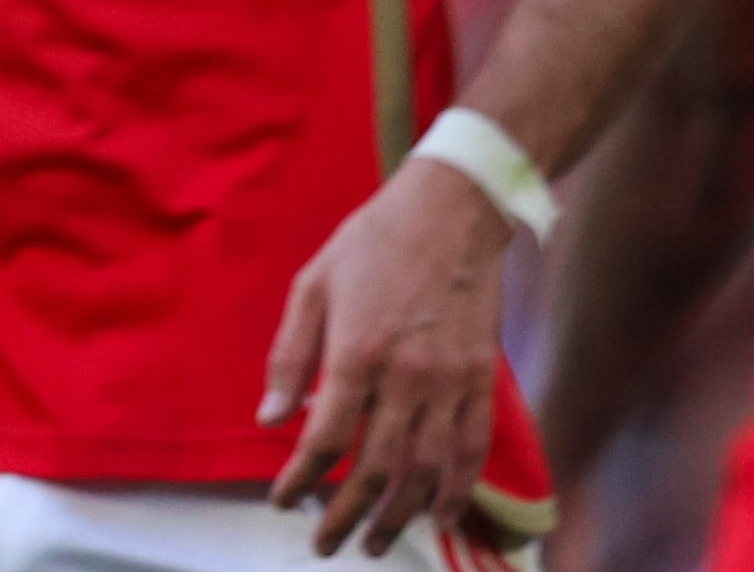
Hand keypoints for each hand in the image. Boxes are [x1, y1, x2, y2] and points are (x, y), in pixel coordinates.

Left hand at [262, 156, 515, 556]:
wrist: (451, 214)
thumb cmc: (371, 244)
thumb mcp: (312, 286)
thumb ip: (291, 355)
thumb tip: (272, 416)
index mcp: (356, 352)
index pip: (324, 437)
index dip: (301, 478)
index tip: (283, 501)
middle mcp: (406, 377)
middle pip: (375, 468)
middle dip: (347, 514)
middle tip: (326, 544)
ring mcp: (450, 383)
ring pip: (427, 471)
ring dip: (399, 515)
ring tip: (376, 542)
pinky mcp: (482, 382)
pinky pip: (471, 451)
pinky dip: (456, 490)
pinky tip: (438, 515)